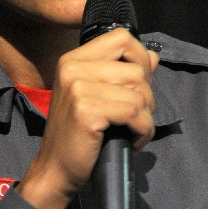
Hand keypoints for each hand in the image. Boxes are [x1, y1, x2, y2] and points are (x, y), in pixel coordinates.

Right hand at [17, 28, 157, 208]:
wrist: (55, 170)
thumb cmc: (78, 136)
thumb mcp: (97, 98)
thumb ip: (123, 74)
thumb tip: (152, 56)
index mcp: (72, 60)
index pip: (121, 37)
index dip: (140, 59)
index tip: (137, 87)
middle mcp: (72, 68)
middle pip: (136, 69)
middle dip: (146, 97)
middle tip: (133, 118)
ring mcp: (78, 87)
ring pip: (139, 92)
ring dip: (146, 117)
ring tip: (131, 131)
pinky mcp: (86, 110)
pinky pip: (135, 113)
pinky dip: (143, 131)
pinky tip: (131, 141)